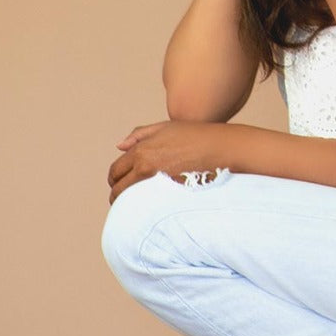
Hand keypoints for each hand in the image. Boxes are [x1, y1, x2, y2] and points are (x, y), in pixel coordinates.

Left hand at [107, 120, 229, 204]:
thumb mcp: (164, 127)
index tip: (117, 183)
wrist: (221, 148)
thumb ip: (139, 135)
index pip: (115, 171)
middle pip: (119, 189)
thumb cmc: (195, 135)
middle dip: (117, 194)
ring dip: (130, 203)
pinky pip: (149, 206)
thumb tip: (120, 146)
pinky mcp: (170, 196)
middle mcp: (145, 168)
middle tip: (122, 198)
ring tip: (135, 205)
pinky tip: (152, 206)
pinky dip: (146, 207)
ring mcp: (157, 184)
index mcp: (141, 151)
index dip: (114, 179)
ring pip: (132, 201)